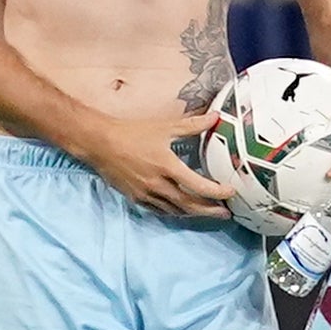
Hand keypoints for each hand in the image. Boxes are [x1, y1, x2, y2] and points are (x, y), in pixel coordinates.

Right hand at [80, 112, 231, 218]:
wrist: (100, 143)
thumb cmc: (131, 133)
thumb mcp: (164, 127)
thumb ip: (193, 125)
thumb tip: (215, 116)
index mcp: (168, 166)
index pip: (199, 186)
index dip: (218, 192)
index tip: (230, 192)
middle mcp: (158, 184)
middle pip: (190, 205)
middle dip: (210, 210)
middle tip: (225, 213)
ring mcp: (146, 194)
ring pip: (175, 211)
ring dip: (193, 213)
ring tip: (207, 212)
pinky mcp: (136, 198)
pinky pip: (159, 211)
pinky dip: (174, 212)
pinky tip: (181, 210)